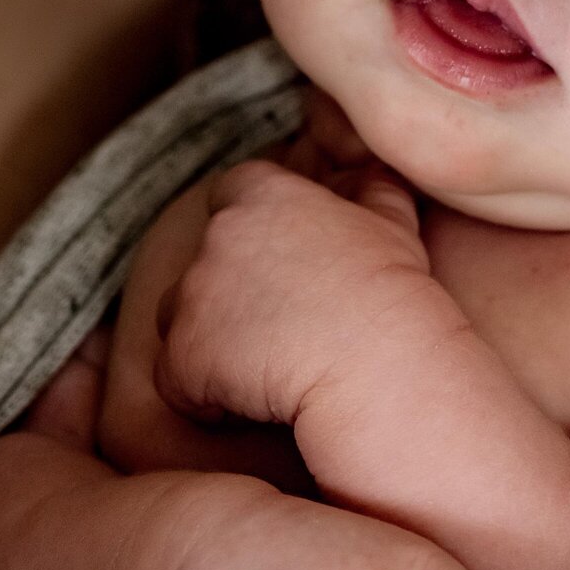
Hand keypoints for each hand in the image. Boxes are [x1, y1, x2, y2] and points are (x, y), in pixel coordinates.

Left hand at [160, 157, 457, 426]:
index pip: (232, 192)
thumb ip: (371, 185)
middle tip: (281, 325)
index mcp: (264, 195)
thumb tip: (374, 167)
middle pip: (203, 260)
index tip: (278, 263)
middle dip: (229, 290)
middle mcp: (218, 236)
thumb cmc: (391, 294)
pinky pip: (176, 379)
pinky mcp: (180, 356)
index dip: (251, 231)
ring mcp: (192, 295)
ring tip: (264, 366)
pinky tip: (251, 401)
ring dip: (210, 338)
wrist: (376, 365)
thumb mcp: (393, 221)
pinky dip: (202, 393)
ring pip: (181, 315)